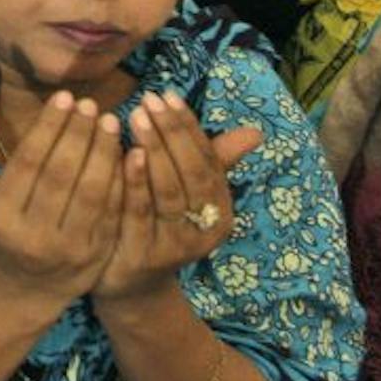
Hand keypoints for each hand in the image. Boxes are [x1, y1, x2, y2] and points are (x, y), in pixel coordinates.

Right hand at [0, 94, 125, 311]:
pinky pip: (112, 209)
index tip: (64, 98)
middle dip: (78, 134)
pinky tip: (124, 150)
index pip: (29, 163)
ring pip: (92, 191)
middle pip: (62, 174)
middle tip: (90, 104)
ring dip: (103, 152)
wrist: (25, 291)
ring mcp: (69, 249)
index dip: (48, 127)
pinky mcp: (97, 256)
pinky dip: (121, 178)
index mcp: (1, 218)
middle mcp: (34, 236)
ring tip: (108, 121)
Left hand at [92, 90, 258, 306]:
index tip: (167, 95)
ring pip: (169, 192)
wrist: (131, 284)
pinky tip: (125, 154)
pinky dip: (136, 182)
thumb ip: (212, 161)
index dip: (189, 126)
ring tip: (136, 117)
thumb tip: (255, 131)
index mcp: (220, 210)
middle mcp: (205, 229)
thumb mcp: (187, 194)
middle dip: (171, 133)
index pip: (208, 160)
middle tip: (149, 101)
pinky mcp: (145, 256)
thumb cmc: (159, 225)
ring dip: (154, 150)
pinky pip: (141, 214)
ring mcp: (177, 246)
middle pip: (192, 174)